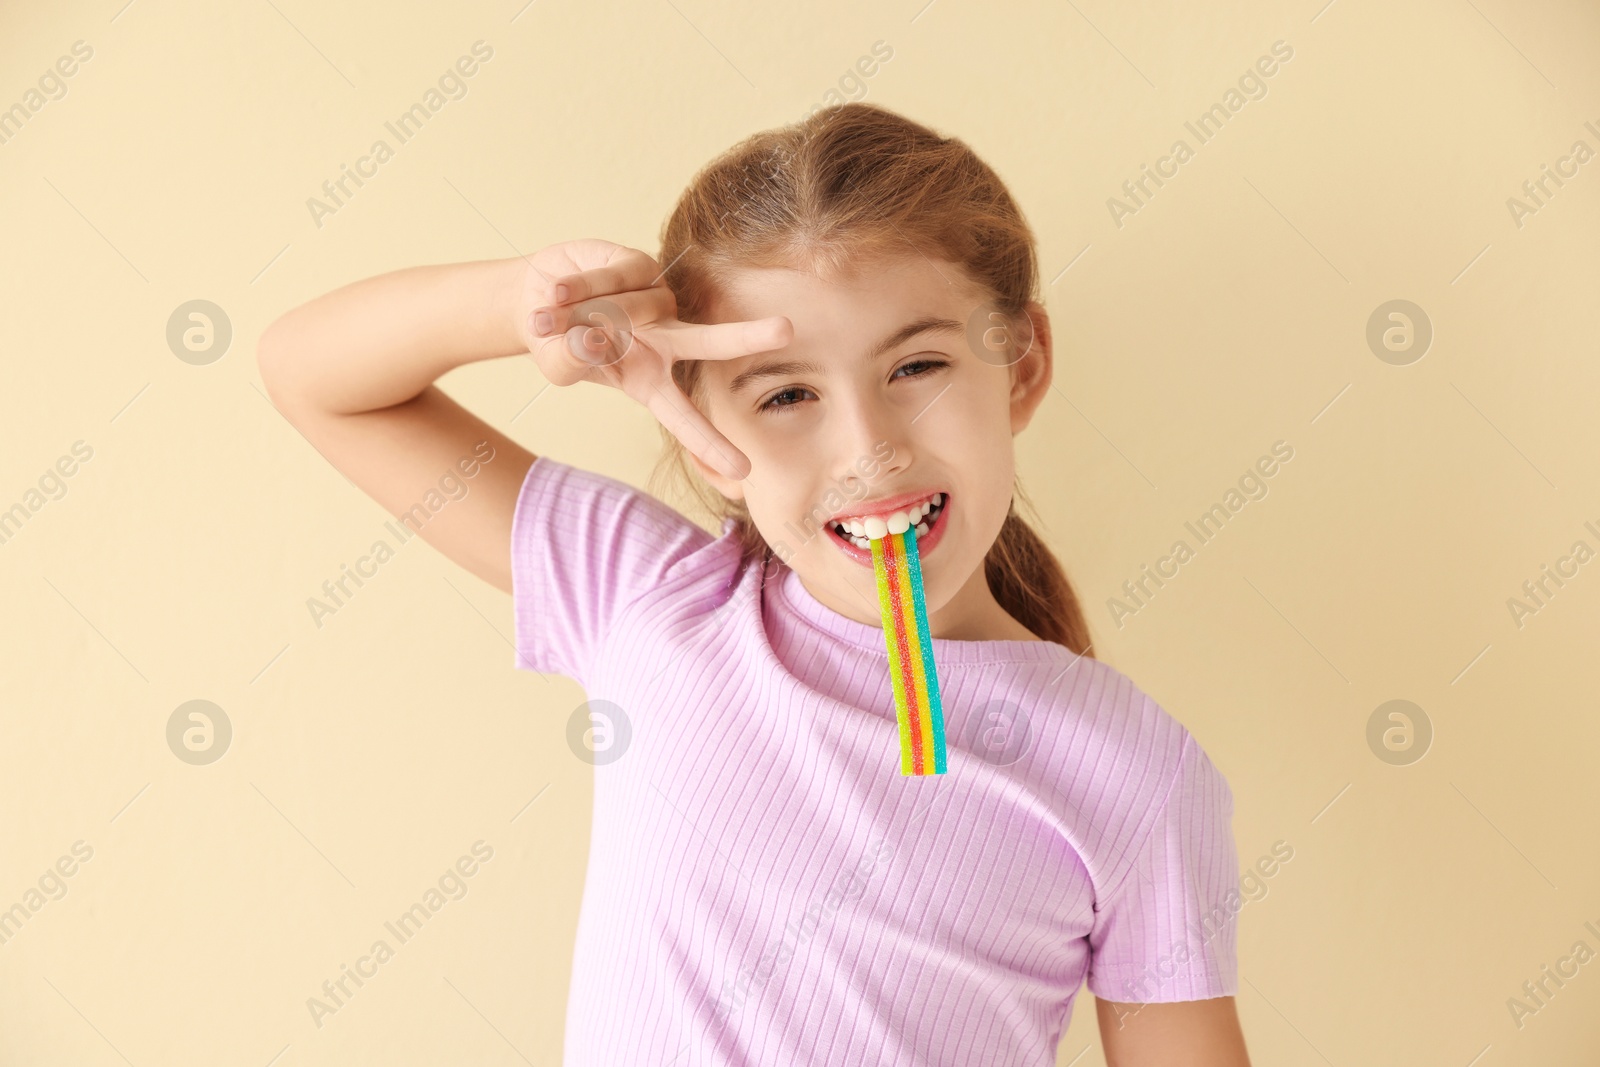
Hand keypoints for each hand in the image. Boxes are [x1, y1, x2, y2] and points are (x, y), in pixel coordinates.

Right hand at [511, 239, 790, 480]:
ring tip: (547, 317)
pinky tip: (560, 292)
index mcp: (650, 381)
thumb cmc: (558, 343)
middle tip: (787, 331)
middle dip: (747, 335)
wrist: (535, 296)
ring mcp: (656, 302)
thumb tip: (596, 341)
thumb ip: (573, 362)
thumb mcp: (558, 365)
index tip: (743, 472)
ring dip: (576, 317)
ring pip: (626, 310)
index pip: (684, 417)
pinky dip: (577, 290)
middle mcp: (665, 341)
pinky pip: (613, 279)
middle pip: (709, 341)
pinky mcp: (640, 265)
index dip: (709, 443)